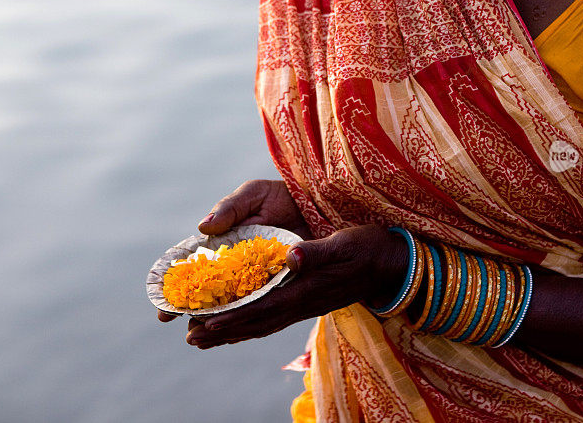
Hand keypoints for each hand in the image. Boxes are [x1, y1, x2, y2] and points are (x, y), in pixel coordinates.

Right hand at [157, 179, 310, 322]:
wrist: (315, 203)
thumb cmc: (277, 196)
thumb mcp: (252, 196)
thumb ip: (229, 209)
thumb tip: (203, 227)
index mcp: (221, 245)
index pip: (193, 270)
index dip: (175, 290)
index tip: (164, 309)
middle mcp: (234, 266)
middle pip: (208, 294)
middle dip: (192, 314)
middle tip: (185, 331)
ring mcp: (255, 278)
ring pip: (231, 305)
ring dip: (216, 323)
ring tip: (200, 340)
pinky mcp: (278, 285)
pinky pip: (261, 305)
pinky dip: (248, 318)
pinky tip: (233, 334)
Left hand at [183, 224, 408, 348]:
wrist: (391, 265)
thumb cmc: (368, 249)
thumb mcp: (344, 244)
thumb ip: (316, 252)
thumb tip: (290, 256)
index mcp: (307, 290)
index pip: (263, 308)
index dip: (234, 317)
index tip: (205, 322)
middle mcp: (303, 304)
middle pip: (257, 323)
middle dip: (224, 331)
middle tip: (191, 337)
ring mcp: (306, 306)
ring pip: (263, 325)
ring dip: (233, 333)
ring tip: (204, 338)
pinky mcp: (308, 302)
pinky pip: (273, 320)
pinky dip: (251, 326)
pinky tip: (240, 326)